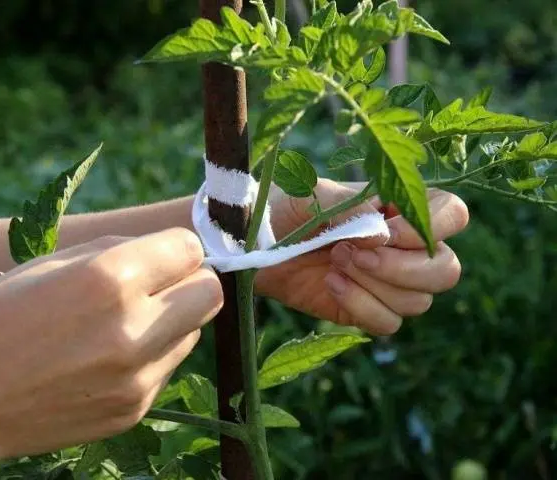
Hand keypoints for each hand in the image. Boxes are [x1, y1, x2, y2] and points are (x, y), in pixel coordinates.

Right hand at [0, 229, 222, 475]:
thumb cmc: (3, 315)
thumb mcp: (55, 262)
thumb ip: (124, 251)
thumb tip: (176, 252)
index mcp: (110, 280)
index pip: (192, 249)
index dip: (179, 248)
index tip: (166, 254)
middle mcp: (133, 331)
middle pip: (211, 293)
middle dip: (193, 282)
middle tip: (163, 284)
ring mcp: (137, 378)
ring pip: (194, 332)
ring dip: (174, 320)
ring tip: (128, 323)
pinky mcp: (135, 409)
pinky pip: (169, 367)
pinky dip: (154, 355)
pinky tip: (113, 357)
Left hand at [255, 179, 468, 334]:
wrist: (255, 243)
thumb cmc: (287, 208)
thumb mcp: (314, 196)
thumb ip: (351, 210)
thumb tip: (383, 237)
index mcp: (401, 208)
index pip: (452, 215)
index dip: (427, 229)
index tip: (384, 231)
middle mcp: (404, 247)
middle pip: (446, 270)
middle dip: (400, 268)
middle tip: (348, 253)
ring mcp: (389, 282)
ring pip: (419, 301)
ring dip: (372, 285)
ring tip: (333, 263)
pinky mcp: (367, 309)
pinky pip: (389, 324)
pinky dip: (361, 307)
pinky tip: (330, 285)